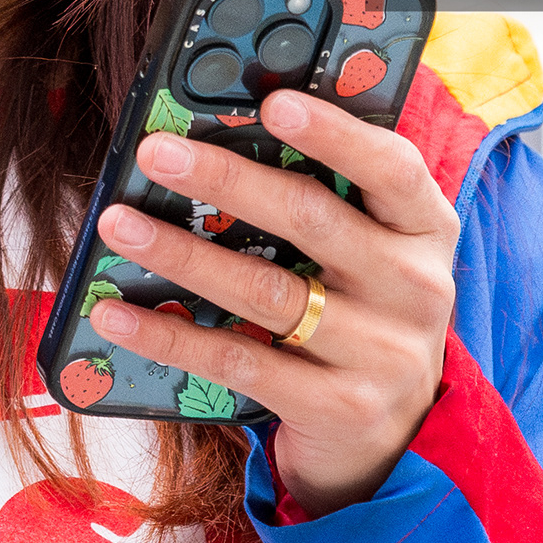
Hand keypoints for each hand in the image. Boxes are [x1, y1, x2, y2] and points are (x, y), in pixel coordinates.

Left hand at [83, 86, 460, 516]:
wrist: (394, 439)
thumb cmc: (363, 315)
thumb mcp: (372, 255)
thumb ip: (330, 199)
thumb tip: (221, 137)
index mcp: (426, 229)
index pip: (391, 167)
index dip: (335, 132)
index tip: (273, 103)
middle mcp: (414, 287)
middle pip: (311, 219)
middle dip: (226, 179)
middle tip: (156, 153)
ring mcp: (380, 352)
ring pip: (266, 290)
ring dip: (181, 253)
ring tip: (118, 225)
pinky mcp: (338, 406)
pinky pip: (239, 361)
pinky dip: (170, 336)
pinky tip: (117, 315)